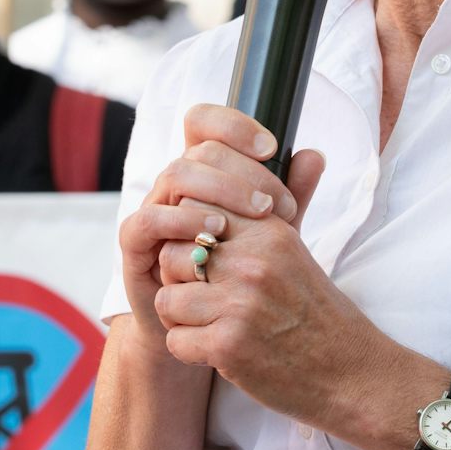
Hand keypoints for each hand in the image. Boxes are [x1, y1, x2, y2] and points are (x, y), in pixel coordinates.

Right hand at [116, 105, 307, 337]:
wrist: (202, 326)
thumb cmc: (236, 271)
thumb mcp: (272, 232)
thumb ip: (292, 194)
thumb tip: (314, 155)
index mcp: (203, 171)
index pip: (205, 123)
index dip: (234, 125)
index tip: (271, 147)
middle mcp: (175, 184)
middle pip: (199, 150)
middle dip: (244, 171)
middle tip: (277, 203)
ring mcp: (154, 209)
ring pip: (175, 175)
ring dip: (219, 189)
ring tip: (257, 214)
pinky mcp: (136, 245)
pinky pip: (149, 220)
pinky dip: (181, 220)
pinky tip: (216, 231)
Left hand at [152, 163, 390, 431]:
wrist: (349, 373)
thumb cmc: (317, 314)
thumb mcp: (294, 253)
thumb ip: (259, 218)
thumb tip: (242, 181)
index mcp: (268, 232)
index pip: (193, 211)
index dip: (187, 238)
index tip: (204, 261)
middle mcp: (253, 262)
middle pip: (171, 255)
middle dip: (179, 280)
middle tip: (203, 299)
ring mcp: (240, 304)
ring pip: (167, 299)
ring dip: (181, 319)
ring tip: (209, 326)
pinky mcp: (229, 346)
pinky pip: (175, 341)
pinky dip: (190, 351)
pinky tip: (217, 351)